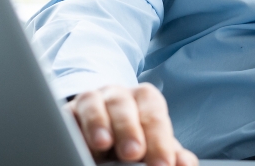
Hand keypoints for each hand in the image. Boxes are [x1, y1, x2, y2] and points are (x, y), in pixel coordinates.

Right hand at [68, 83, 197, 165]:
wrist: (100, 128)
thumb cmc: (133, 138)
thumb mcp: (153, 145)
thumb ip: (169, 152)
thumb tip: (186, 164)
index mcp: (145, 100)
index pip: (154, 115)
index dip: (159, 140)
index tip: (163, 164)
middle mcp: (118, 95)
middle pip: (124, 105)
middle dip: (129, 129)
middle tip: (133, 153)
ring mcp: (91, 101)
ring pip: (94, 104)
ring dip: (99, 123)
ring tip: (104, 144)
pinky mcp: (67, 112)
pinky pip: (68, 114)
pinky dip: (74, 127)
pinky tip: (77, 142)